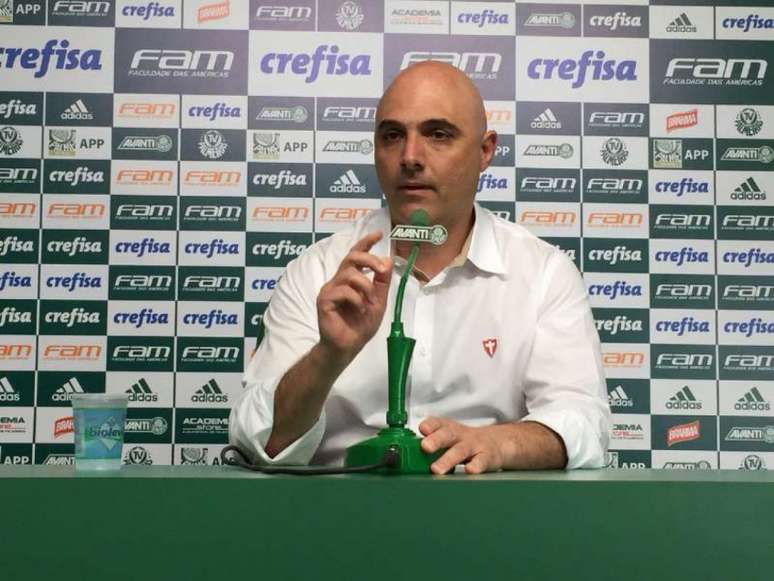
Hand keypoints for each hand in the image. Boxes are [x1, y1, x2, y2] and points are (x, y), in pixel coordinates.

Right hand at [316, 231, 392, 362]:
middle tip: (381, 268)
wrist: (348, 346)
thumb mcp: (378, 301)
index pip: (356, 255)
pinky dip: (356, 299)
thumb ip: (382, 282)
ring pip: (349, 274)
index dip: (366, 243)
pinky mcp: (324, 300)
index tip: (379, 234)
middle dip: (369, 259)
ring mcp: (329, 289)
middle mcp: (338, 281)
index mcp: (350, 279)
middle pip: (351, 258)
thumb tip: (388, 260)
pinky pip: (343, 291)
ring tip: (369, 301)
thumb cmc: (360, 325)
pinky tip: (359, 310)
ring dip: (365, 286)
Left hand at [420, 417, 506, 474]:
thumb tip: (406, 455)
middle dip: (435, 440)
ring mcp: (473, 446)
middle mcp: (460, 435)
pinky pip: (481, 461)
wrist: (497, 443)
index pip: (438, 423)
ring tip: (436, 469)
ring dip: (448, 459)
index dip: (430, 425)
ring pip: (460, 451)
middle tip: (425, 447)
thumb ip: (430, 444)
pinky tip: (469, 471)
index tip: (422, 429)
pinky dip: (475, 466)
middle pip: (447, 435)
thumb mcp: (449, 437)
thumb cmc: (466, 441)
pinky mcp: (486, 457)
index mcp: (448, 429)